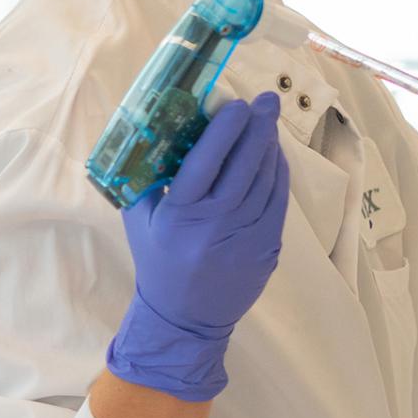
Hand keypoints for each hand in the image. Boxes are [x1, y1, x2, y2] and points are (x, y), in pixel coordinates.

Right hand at [106, 94, 290, 402]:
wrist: (184, 318)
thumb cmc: (157, 260)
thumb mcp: (138, 219)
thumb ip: (144, 177)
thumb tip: (154, 129)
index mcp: (181, 215)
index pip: (205, 162)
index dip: (223, 130)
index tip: (235, 103)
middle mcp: (217, 224)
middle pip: (244, 165)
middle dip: (258, 127)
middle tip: (266, 100)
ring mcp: (248, 237)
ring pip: (266, 180)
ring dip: (270, 146)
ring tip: (268, 121)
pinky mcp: (268, 248)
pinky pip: (278, 201)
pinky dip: (279, 173)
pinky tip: (275, 155)